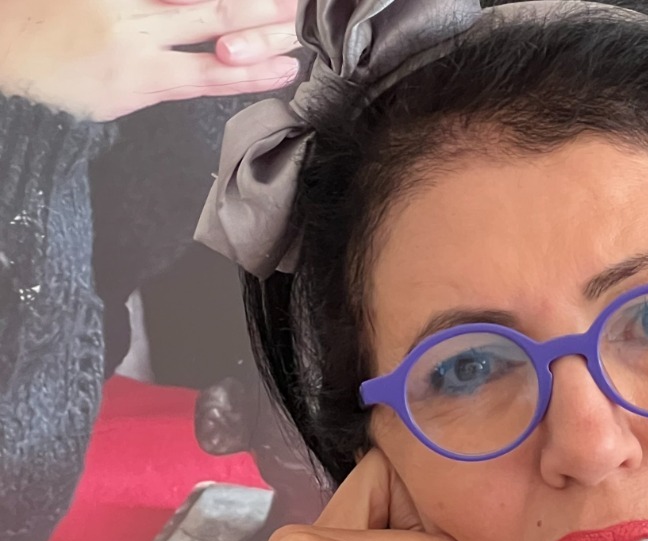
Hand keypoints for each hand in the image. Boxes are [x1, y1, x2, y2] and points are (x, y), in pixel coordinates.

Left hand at [0, 0, 300, 121]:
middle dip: (262, 17)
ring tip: (273, 0)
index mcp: (142, 75)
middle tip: (295, 12)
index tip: (289, 64)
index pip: (217, 74)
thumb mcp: (115, 101)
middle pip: (217, 21)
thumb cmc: (51, 82)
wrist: (2, 49)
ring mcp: (122, 2)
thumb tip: (200, 72)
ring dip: (240, 0)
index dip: (258, 71)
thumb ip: (160, 82)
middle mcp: (137, 33)